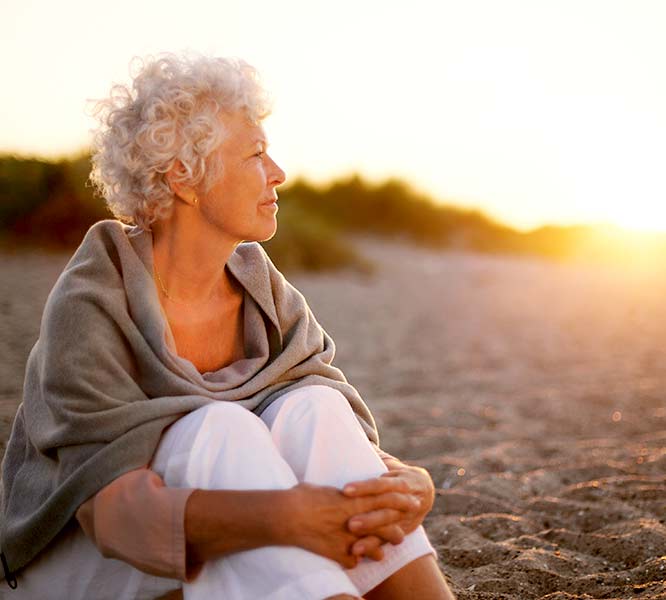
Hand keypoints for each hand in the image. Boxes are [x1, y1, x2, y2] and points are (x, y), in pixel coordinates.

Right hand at [284, 482, 419, 567]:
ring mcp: (349, 538)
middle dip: (396, 531)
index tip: (411, 501)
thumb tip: (339, 492)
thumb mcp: (324, 488)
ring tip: (382, 554)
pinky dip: (352, 561)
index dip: (401, 500)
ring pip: (373, 548)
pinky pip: (352, 561)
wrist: (288, 515)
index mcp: (355, 499)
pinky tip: (352, 561)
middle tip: (402, 535)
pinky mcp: (338, 554)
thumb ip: (337, 493)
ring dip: (378, 551)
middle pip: (385, 526)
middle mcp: (356, 519)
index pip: (386, 499)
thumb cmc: (302, 496)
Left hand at [342, 462, 434, 556]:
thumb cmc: (397, 474)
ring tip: (353, 543)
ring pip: (390, 526)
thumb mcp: (390, 464)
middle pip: (388, 508)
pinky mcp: (403, 531)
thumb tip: (352, 437)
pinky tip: (357, 553)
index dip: (365, 487)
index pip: (383, 484)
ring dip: (371, 534)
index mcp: (403, 481)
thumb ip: (374, 457)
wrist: (426, 490)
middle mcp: (408, 500)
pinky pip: (388, 540)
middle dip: (370, 517)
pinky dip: (373, 547)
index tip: (345, 490)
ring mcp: (407, 517)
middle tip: (349, 523)